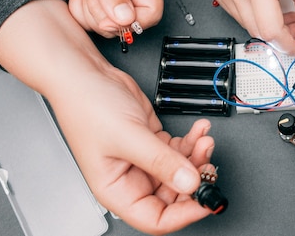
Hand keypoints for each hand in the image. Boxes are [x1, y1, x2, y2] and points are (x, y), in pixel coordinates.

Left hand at [40, 0, 162, 36]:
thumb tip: (127, 18)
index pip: (152, 11)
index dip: (133, 21)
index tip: (110, 16)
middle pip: (129, 24)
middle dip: (104, 16)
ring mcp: (112, 0)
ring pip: (109, 27)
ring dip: (89, 13)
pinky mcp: (96, 5)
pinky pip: (91, 24)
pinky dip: (78, 13)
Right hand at [50, 66, 214, 234]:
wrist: (86, 75)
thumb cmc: (88, 107)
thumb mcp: (129, 137)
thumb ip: (162, 161)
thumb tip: (190, 183)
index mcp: (117, 190)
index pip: (156, 218)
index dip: (184, 213)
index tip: (205, 199)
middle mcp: (131, 178)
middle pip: (173, 194)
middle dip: (195, 179)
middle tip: (209, 164)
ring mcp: (144, 159)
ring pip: (180, 170)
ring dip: (197, 156)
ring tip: (204, 139)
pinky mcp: (152, 140)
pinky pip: (180, 149)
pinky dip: (192, 141)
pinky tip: (198, 130)